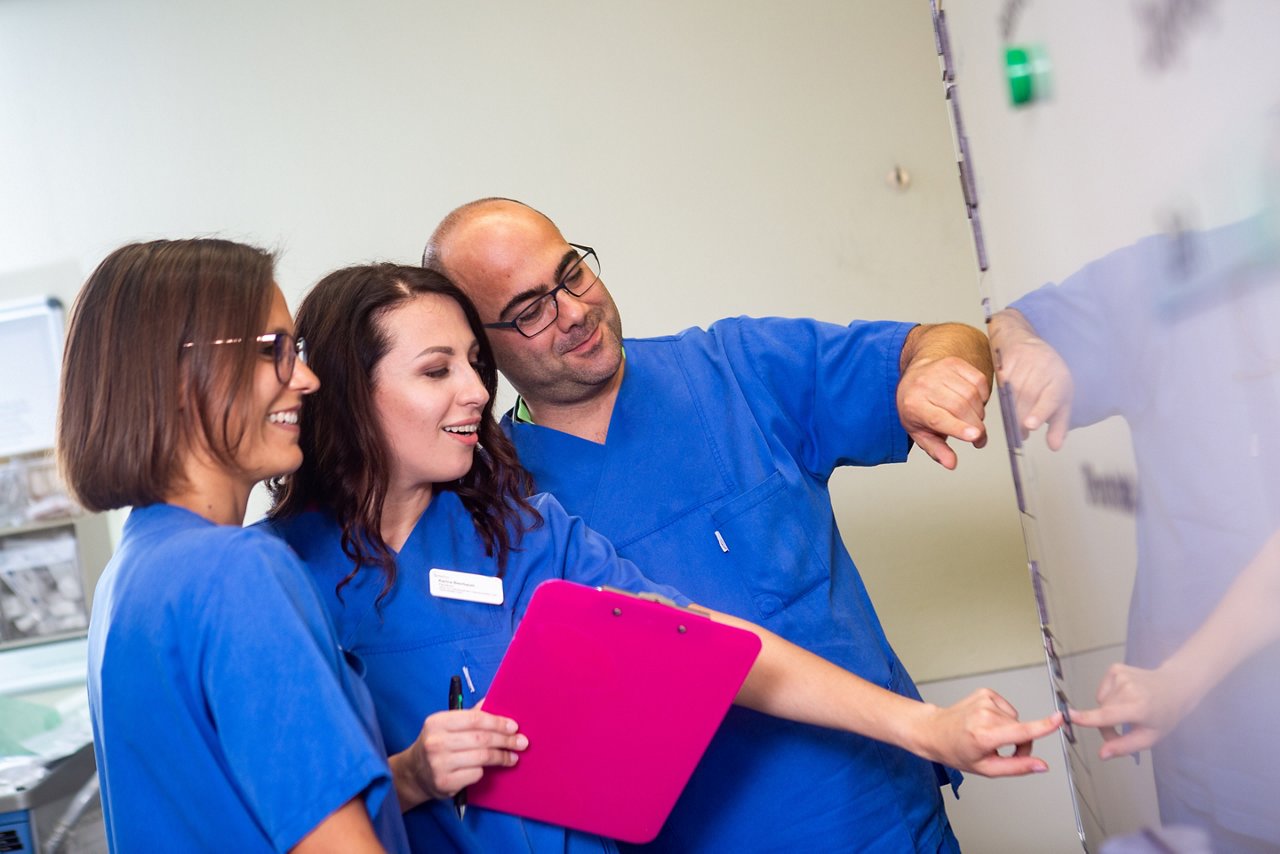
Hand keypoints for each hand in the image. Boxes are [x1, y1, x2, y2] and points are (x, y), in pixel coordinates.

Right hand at [391, 705, 527, 809]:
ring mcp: (438, 764)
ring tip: (513, 757)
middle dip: (505, 740)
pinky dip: (485, 771)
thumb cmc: (438, 744)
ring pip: (481, 758)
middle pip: (481, 739)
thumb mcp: (447, 725)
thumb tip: (493, 700)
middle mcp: (435, 742)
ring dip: (501, 757)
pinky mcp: (444, 783)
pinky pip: (475, 774)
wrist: (415, 773)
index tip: (514, 726)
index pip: (474, 719)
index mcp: (437, 722)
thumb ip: (470, 715)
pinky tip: (488, 769)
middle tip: (521, 742)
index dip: (497, 722)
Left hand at [897, 355, 991, 469]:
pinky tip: (973, 401)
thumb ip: (936, 449)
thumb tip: (951, 463)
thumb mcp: (919, 431)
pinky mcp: (954, 363)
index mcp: (912, 404)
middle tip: (978, 438)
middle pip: (960, 407)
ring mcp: (940, 371)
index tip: (976, 436)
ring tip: (971, 419)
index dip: (958, 428)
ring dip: (979, 412)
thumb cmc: (917, 405)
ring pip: (972, 394)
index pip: (938, 418)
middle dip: (975, 426)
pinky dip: (982, 395)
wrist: (915, 374)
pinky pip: (979, 381)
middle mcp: (925, 385)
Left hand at [911, 688, 1061, 776]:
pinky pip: (1008, 709)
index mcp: (984, 735)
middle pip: (1023, 730)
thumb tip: (1042, 765)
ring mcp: (984, 701)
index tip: (1059, 718)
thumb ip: (1017, 767)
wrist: (935, 730)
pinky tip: (986, 722)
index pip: (1020, 732)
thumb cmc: (957, 751)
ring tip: (990, 736)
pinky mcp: (985, 692)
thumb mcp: (986, 768)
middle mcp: (985, 715)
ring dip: (1010, 730)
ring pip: (1016, 719)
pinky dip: (1002, 717)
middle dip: (1020, 743)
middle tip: (1001, 751)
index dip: (1043, 727)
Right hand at [988, 310, 1073, 449]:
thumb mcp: (1060, 398)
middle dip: (1020, 420)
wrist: (1025, 343)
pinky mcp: (1005, 365)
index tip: (1030, 424)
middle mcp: (1042, 371)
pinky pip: (999, 388)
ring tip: (1015, 420)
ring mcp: (1022, 367)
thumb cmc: (1047, 374)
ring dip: (1011, 412)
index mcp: (1059, 380)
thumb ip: (1058, 425)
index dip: (1039, 412)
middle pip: (1026, 401)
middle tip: (1021, 433)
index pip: (1050, 398)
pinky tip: (1006, 402)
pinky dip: (1001, 398)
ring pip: (1011, 397)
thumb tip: (1054, 446)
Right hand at [1069, 663, 1195, 758]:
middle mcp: (1128, 689)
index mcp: (1139, 708)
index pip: (1109, 715)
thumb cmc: (1163, 715)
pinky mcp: (1115, 668)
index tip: (1070, 716)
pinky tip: (1124, 696)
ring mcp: (1121, 676)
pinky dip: (1109, 697)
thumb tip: (1101, 754)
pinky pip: (1102, 691)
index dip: (1089, 718)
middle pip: (1102, 712)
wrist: (1174, 687)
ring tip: (1127, 710)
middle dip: (1107, 725)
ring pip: (1101, 702)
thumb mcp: (1149, 738)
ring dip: (1108, 710)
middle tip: (1124, 729)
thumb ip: (1124, 746)